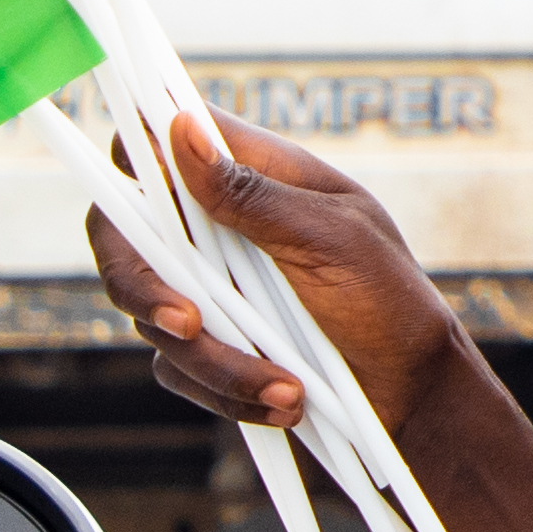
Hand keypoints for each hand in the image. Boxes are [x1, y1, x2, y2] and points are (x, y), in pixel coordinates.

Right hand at [84, 114, 464, 439]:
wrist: (411, 391)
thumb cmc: (386, 297)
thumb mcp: (329, 237)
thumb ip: (251, 191)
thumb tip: (180, 128)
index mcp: (248, 174)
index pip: (157, 138)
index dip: (130, 153)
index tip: (138, 196)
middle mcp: (212, 226)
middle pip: (122, 234)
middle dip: (144, 287)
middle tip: (188, 324)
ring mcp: (202, 287)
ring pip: (149, 315)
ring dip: (217, 361)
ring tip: (291, 388)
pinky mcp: (205, 346)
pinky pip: (179, 369)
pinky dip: (229, 392)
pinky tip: (288, 403)